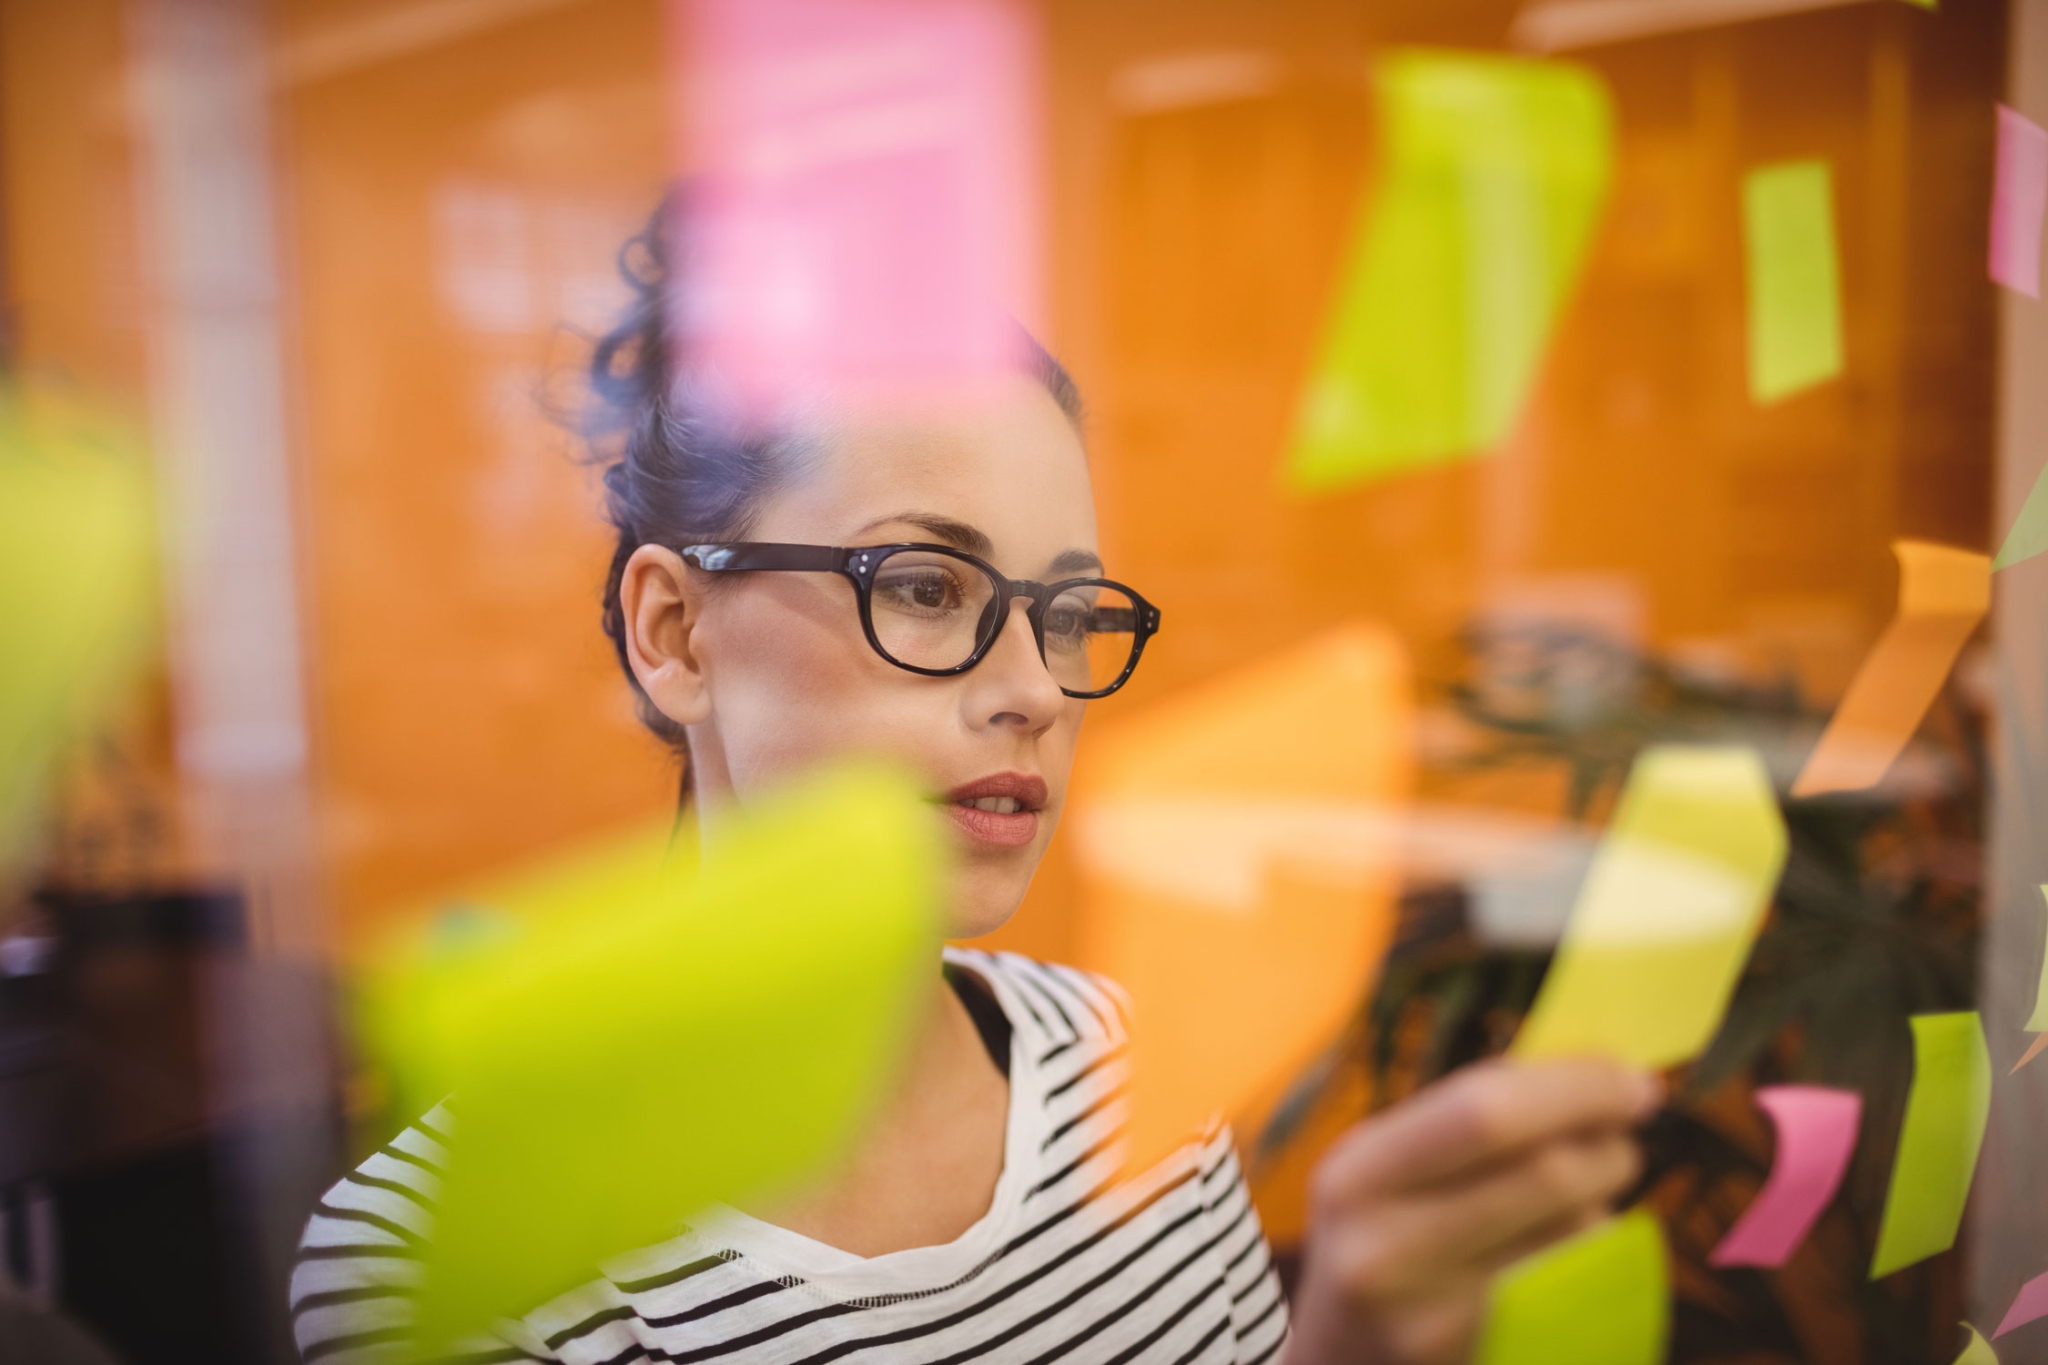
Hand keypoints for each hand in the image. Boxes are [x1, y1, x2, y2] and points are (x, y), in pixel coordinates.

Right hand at [1282, 1057, 1659, 1364]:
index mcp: (1357, 1173)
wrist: (1341, 1361)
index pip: (1484, 1111)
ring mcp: (1436, 1318)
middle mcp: (1386, 1249)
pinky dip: (1591, 1256)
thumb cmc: (1379, 1238)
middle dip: (1608, 1144)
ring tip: (1576, 1193)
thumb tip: (1590, 1067)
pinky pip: (1578, 1291)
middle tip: (1624, 1132)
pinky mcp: (1485, 1359)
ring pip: (1574, 1236)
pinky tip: (1563, 1249)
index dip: (1576, 1088)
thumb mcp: (1385, 1169)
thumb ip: (1465, 1115)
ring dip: (1600, 1203)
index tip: (1634, 1077)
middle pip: (1546, 1175)